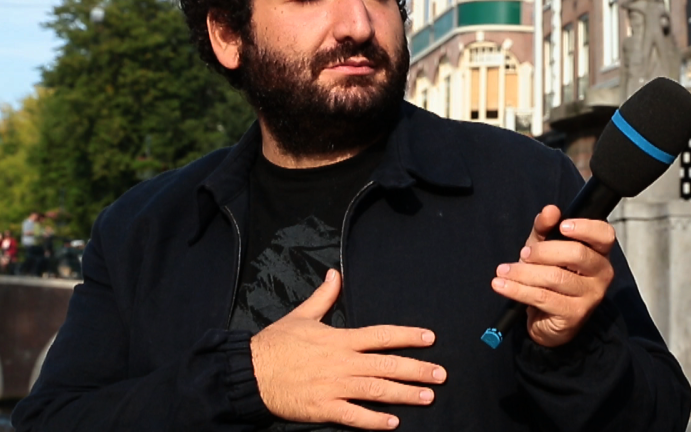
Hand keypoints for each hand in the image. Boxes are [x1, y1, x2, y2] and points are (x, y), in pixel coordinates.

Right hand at [250, 269, 446, 429]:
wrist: (248, 372)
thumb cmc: (275, 344)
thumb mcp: (301, 315)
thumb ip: (324, 296)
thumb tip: (335, 274)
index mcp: (340, 339)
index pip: (381, 335)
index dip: (408, 336)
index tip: (431, 338)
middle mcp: (342, 362)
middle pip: (387, 365)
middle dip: (417, 369)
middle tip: (441, 374)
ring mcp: (334, 386)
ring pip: (376, 390)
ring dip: (404, 394)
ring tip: (428, 397)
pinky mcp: (323, 408)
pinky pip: (354, 415)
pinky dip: (375, 420)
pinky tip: (393, 423)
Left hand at [491, 204, 615, 347]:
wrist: (545, 318)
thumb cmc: (549, 276)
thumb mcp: (544, 248)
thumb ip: (545, 228)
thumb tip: (550, 211)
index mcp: (599, 253)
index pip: (604, 235)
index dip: (586, 228)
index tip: (562, 226)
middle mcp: (602, 273)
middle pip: (577, 254)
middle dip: (544, 251)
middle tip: (524, 253)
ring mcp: (591, 296)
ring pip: (556, 277)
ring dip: (524, 272)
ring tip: (503, 271)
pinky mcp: (575, 315)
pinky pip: (543, 298)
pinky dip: (518, 290)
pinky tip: (502, 285)